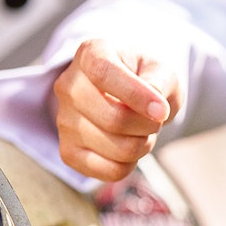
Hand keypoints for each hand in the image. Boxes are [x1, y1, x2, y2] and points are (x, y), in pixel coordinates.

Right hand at [53, 39, 181, 181]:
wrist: (127, 94)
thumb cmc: (144, 77)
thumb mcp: (160, 69)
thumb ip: (160, 82)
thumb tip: (156, 110)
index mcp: (90, 54)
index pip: (104, 73)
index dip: (136, 96)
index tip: (161, 110)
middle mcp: (68, 85)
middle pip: (114, 119)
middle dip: (149, 125)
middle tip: (156, 119)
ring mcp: (63, 120)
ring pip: (115, 148)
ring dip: (143, 144)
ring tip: (143, 130)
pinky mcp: (68, 151)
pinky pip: (108, 171)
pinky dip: (131, 164)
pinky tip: (130, 146)